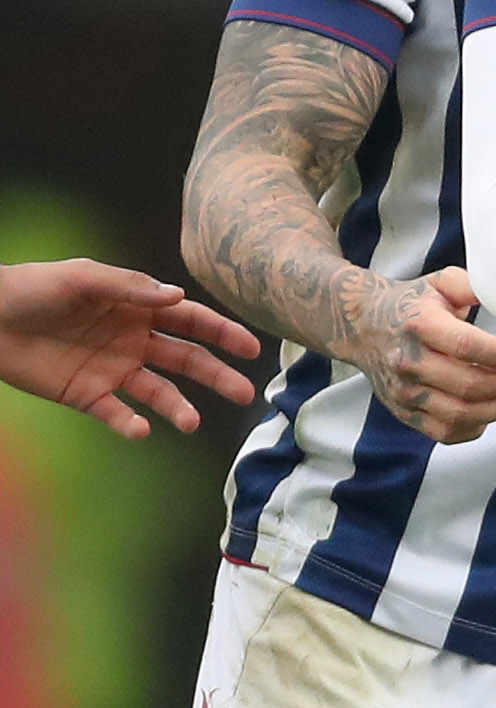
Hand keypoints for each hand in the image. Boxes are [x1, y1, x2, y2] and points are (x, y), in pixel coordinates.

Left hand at [0, 260, 259, 439]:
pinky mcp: (86, 395)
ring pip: (157, 392)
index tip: (251, 348)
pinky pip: (115, 413)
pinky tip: (138, 429)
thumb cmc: (32, 288)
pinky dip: (129, 423)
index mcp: (137, 309)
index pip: (190, 321)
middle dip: (216, 375)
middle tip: (243, 392)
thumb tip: (179, 298)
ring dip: (177, 407)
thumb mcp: (83, 278)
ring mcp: (111, 370)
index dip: (222, 333)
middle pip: (185, 360)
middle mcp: (132, 341)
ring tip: (190, 423)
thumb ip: (131, 288)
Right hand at [363, 267, 495, 444]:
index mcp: (420, 326)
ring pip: (460, 414)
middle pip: (469, 386)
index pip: (467, 347)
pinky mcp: (403, 412)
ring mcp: (403, 391)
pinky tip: (486, 410)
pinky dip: (475, 427)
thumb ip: (474, 286)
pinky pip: (446, 433)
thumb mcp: (441, 282)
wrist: (362, 325)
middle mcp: (409, 362)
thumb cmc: (411, 305)